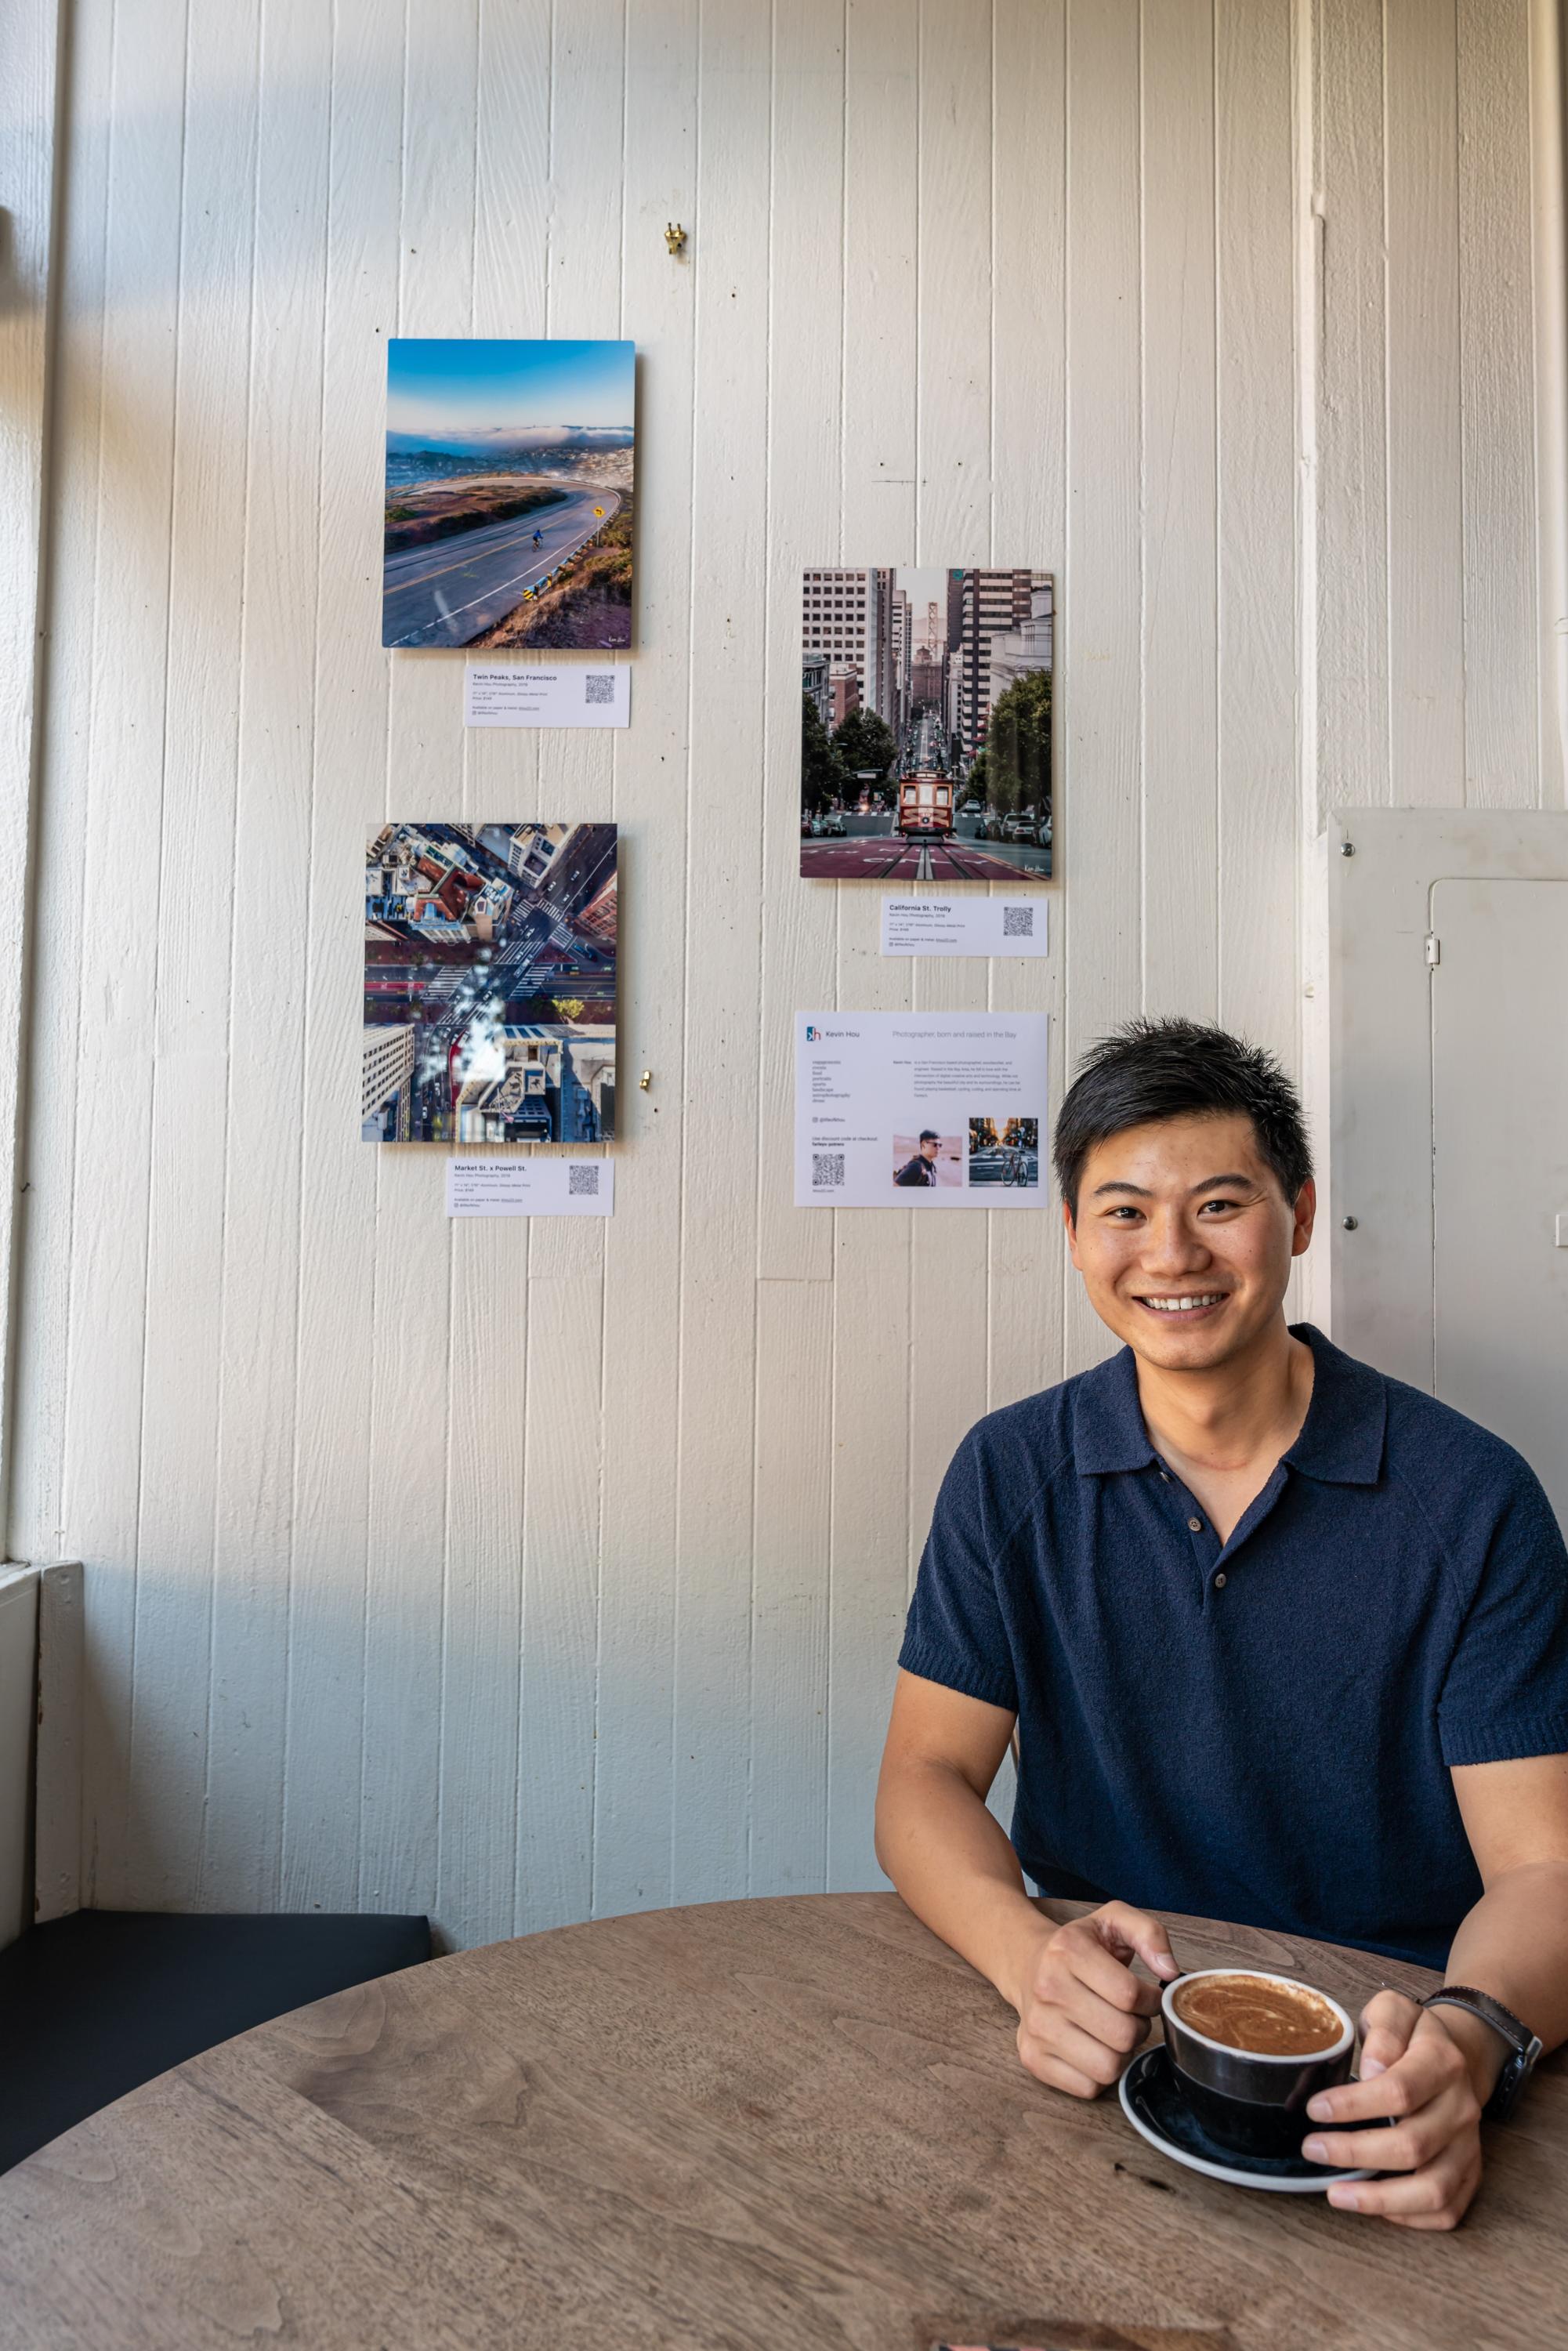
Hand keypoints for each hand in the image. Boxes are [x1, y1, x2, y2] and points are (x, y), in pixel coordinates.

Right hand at [1013, 1901, 1178, 2097]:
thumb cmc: (1079, 1948)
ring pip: (1108, 2066)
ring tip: (1113, 2033)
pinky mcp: (1033, 2058)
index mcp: (1067, 1950)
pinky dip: (1100, 2075)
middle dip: (1138, 2027)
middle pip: (1122, 2034)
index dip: (1151, 2000)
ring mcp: (1037, 2028)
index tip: (1147, 1996)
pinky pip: (1087, 2087)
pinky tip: (1094, 2048)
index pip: (1130, 1994)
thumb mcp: (1113, 1921)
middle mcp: (1047, 1989)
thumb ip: (1149, 1933)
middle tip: (1130, 2015)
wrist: (1027, 1964)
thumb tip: (1169, 1971)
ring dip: (1121, 2053)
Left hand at [1301, 1990, 1490, 2229]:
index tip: (1314, 2109)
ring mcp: (1469, 2146)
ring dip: (1380, 2198)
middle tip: (1312, 2149)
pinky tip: (1374, 2206)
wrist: (1455, 2054)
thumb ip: (1383, 2032)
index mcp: (1443, 2063)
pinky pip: (1447, 2210)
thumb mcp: (1394, 2011)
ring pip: (1434, 2189)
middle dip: (1355, 2152)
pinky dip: (1410, 2217)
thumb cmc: (1411, 2035)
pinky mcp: (1470, 2173)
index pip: (1400, 2091)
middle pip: (1412, 2145)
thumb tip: (1373, 2072)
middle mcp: (1462, 2108)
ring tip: (1335, 2194)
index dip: (1354, 2105)